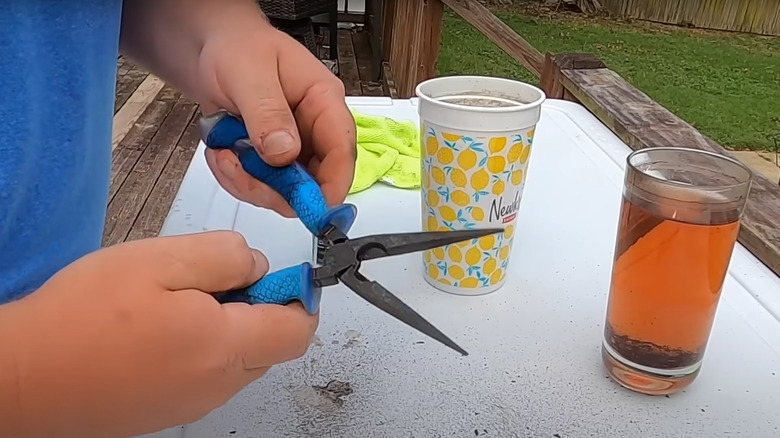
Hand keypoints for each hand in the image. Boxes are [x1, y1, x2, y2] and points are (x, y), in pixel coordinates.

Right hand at [2, 231, 317, 437]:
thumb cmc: (84, 318)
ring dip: (227, 326)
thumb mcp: (161, 261)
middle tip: (212, 280)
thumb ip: (224, 257)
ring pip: (238, 359)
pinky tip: (158, 329)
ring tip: (174, 302)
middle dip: (259, 308)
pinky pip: (207, 375)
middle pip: (271, 346)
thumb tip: (259, 265)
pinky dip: (201, 347)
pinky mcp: (168, 409)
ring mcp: (192, 403)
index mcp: (225, 348)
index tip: (279, 274)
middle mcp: (217, 385)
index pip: (297, 329)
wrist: (23, 377)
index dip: (298, 295)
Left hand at [197, 17, 356, 217]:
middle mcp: (314, 130)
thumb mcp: (250, 73)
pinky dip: (236, 178)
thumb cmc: (237, 48)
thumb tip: (285, 153)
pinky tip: (222, 152)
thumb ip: (267, 113)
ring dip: (249, 182)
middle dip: (276, 188)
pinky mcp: (272, 160)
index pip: (342, 150)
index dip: (332, 185)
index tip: (312, 208)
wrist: (213, 48)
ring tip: (223, 152)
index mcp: (323, 101)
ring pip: (285, 191)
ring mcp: (293, 148)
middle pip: (315, 180)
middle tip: (239, 171)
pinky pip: (261, 186)